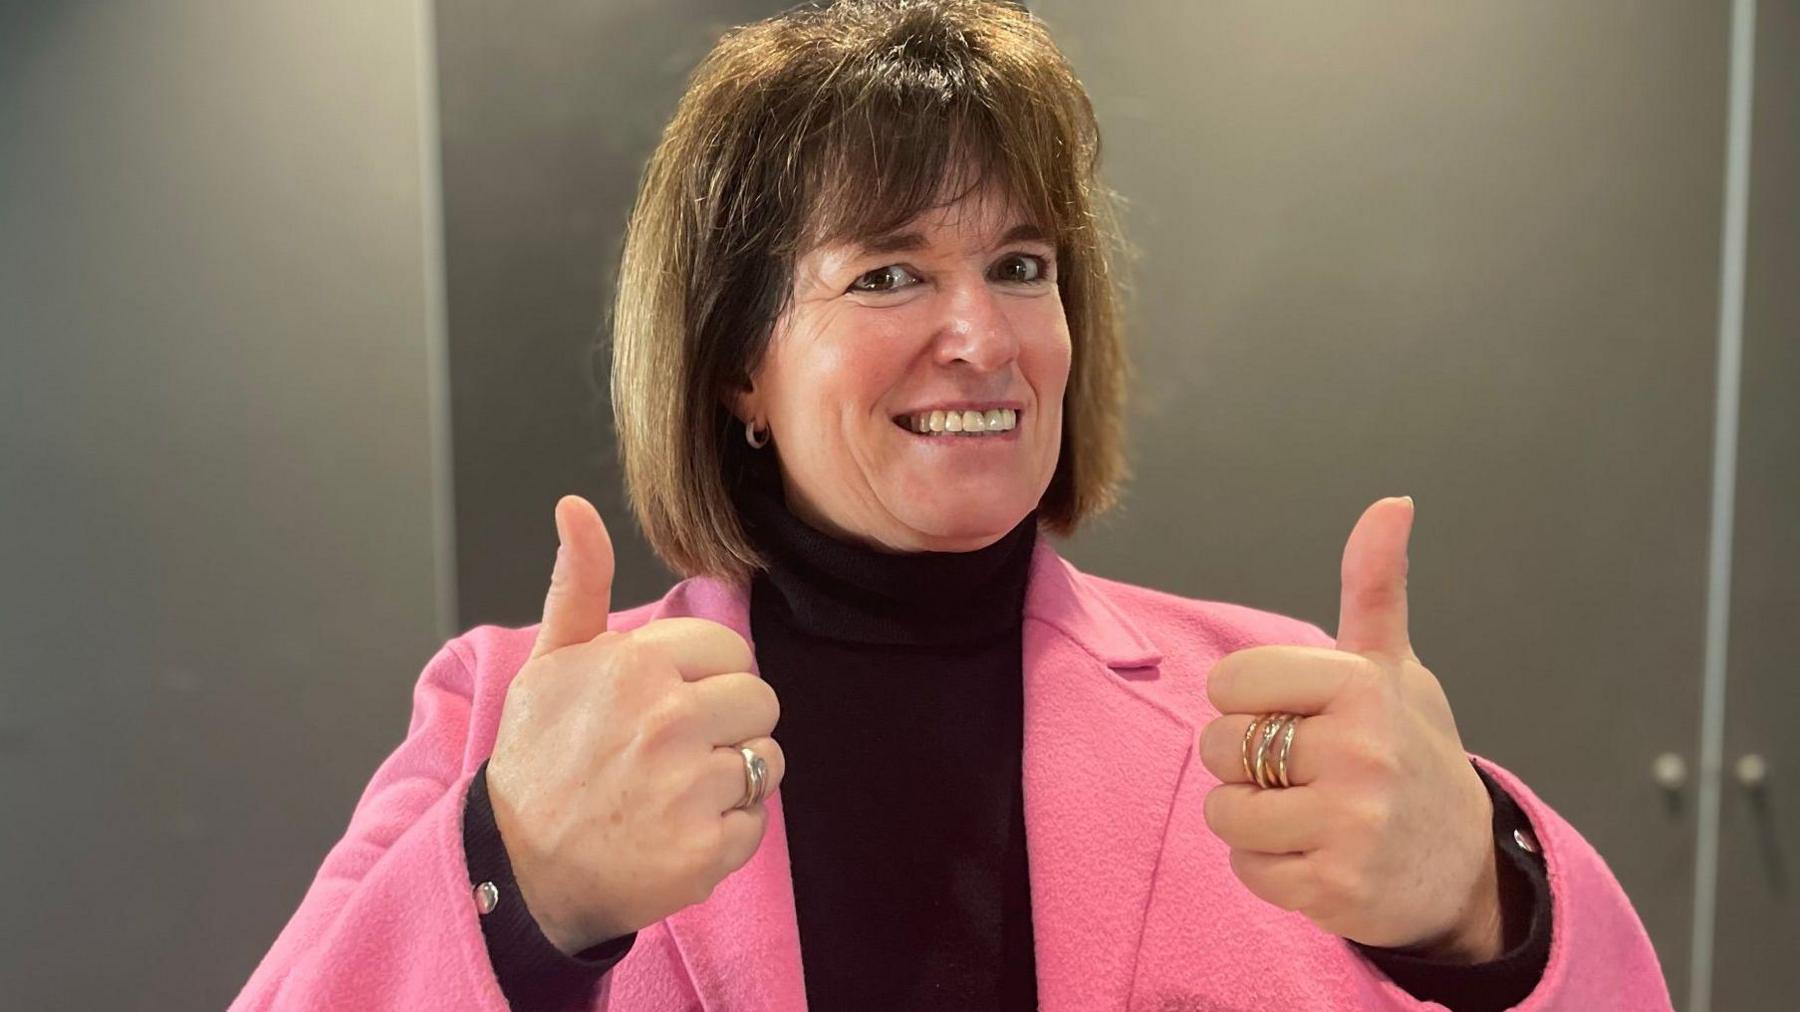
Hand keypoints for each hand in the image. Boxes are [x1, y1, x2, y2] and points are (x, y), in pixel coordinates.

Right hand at [485, 495, 785, 953]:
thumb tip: (574, 506)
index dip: (706, 677)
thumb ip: (578, 583)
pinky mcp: (705, 850)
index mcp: (637, 666)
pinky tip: (677, 832)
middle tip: (673, 752)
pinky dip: (727, 833)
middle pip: (760, 701)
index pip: (732, 650)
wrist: (516, 869)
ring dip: (732, 779)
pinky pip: (757, 822)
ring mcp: (690, 787)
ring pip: (766, 761)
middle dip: (727, 724)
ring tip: (674, 793)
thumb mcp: (550, 663)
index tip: (667, 703)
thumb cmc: (538, 761)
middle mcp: (668, 719)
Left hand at [1196, 497, 1502, 961]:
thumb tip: (1392, 502)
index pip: (1230, 682)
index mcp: (1363, 686)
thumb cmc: (1413, 752)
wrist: (1466, 867)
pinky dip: (1267, 868)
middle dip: (1243, 761)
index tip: (1291, 715)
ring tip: (1307, 814)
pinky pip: (1246, 870)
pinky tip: (1316, 856)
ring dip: (1250, 818)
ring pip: (1225, 812)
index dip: (1247, 702)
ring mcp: (1351, 825)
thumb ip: (1375, 586)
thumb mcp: (1396, 668)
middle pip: (1219, 747)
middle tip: (1302, 771)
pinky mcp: (1336, 890)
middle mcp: (1361, 753)